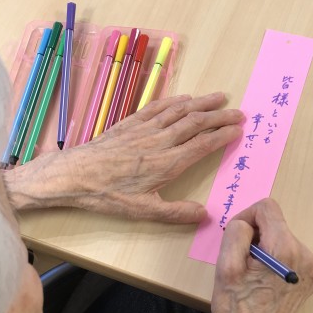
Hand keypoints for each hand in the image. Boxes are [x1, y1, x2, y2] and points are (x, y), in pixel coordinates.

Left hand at [4, 92, 242, 221]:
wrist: (74, 174)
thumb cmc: (107, 195)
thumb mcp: (143, 211)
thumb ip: (175, 213)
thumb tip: (205, 215)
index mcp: (167, 163)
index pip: (202, 144)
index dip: (222, 135)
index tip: (238, 129)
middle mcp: (159, 141)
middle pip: (196, 123)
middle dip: (219, 116)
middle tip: (239, 112)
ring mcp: (144, 129)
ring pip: (179, 111)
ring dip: (201, 103)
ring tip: (219, 97)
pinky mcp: (129, 123)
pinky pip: (157, 107)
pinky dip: (174, 101)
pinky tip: (184, 98)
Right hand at [211, 199, 312, 312]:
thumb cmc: (236, 306)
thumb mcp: (226, 266)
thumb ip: (237, 233)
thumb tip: (247, 222)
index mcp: (284, 248)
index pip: (267, 207)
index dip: (246, 217)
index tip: (237, 239)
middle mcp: (304, 254)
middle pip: (276, 223)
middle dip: (256, 235)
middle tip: (242, 262)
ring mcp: (310, 268)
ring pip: (282, 239)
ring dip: (265, 249)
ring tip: (253, 275)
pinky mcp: (310, 278)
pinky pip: (290, 255)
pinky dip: (275, 261)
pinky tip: (265, 282)